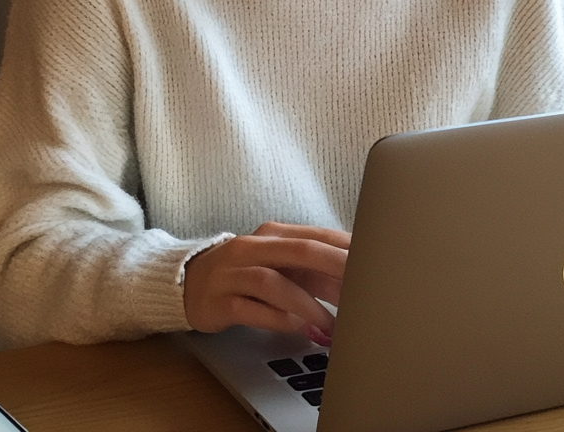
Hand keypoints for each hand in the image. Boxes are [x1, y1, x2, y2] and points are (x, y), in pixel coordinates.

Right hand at [183, 221, 349, 343]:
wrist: (188, 283)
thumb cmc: (245, 273)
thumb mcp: (281, 267)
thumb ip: (315, 275)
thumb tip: (357, 287)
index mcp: (273, 234)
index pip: (317, 236)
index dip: (346, 249)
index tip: (375, 262)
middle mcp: (253, 248)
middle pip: (300, 251)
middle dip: (334, 267)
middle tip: (362, 287)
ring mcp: (234, 273)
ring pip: (275, 283)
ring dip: (307, 305)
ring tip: (331, 326)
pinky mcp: (219, 301)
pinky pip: (252, 309)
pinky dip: (279, 319)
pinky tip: (299, 330)